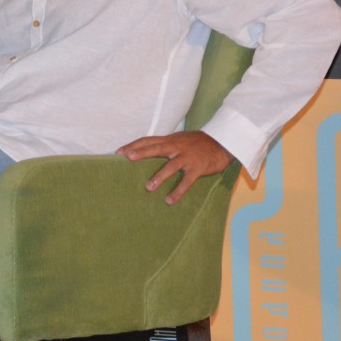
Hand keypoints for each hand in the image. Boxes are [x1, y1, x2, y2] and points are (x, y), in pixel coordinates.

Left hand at [117, 130, 232, 204]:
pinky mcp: (198, 168)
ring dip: (160, 176)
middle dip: (141, 152)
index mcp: (170, 140)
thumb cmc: (196, 143)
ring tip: (148, 187)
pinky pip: (187, 181)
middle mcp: (176, 147)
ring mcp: (187, 157)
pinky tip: (170, 200)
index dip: (133, 145)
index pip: (148, 140)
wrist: (221, 143)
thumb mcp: (178, 139)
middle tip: (127, 158)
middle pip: (156, 148)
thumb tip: (145, 151)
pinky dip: (178, 191)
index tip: (118, 152)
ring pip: (171, 166)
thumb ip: (164, 145)